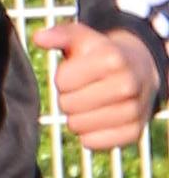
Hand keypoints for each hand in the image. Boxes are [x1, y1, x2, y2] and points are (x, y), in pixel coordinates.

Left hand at [46, 19, 161, 151]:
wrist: (140, 71)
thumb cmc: (102, 55)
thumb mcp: (83, 38)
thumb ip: (59, 35)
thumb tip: (38, 37)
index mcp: (112, 58)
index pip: (62, 82)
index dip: (63, 78)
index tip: (75, 73)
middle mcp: (127, 85)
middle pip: (68, 105)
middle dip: (68, 97)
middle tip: (81, 90)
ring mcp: (133, 110)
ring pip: (77, 126)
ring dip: (76, 117)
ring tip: (89, 103)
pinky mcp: (133, 133)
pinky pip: (92, 143)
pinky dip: (88, 134)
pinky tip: (97, 119)